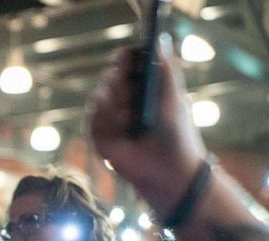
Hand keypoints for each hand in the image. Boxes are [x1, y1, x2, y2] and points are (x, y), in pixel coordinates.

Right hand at [89, 47, 205, 212]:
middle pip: (108, 78)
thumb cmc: (176, 136)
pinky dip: (104, 121)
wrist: (168, 171)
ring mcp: (111, 120)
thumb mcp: (174, 98)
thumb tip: (159, 40)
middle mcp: (124, 102)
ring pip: (97, 98)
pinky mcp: (100, 138)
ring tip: (128, 118)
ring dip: (113, 104)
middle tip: (130, 93)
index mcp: (143, 89)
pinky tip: (119, 127)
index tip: (125, 58)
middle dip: (117, 83)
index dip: (123, 59)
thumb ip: (165, 70)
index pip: (126, 65)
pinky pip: (92, 120)